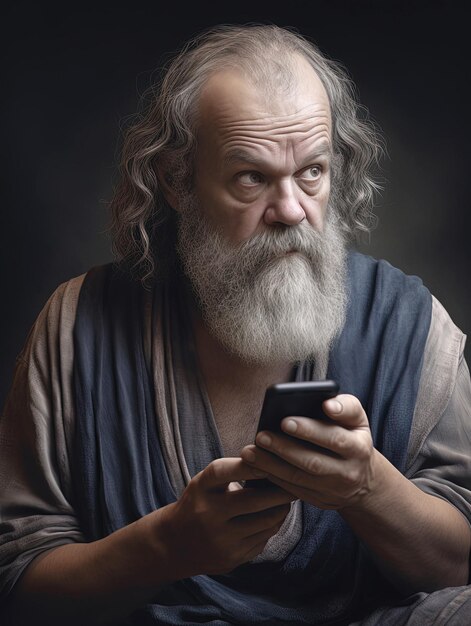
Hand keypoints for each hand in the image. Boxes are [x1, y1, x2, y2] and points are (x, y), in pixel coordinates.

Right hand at [156, 457, 294, 578]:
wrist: (175, 544)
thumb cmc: (199, 502)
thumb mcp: (206, 483)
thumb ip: (233, 473)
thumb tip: (273, 465)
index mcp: (200, 489)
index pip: (224, 471)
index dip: (250, 466)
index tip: (271, 460)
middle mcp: (208, 514)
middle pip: (254, 501)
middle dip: (280, 491)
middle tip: (295, 481)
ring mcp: (220, 539)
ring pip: (265, 522)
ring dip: (282, 508)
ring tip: (289, 498)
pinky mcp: (231, 558)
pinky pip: (263, 539)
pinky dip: (274, 525)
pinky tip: (276, 516)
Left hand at [240, 394, 375, 509]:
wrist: (364, 479)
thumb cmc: (352, 437)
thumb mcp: (358, 420)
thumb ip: (345, 406)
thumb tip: (328, 404)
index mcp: (358, 448)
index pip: (334, 438)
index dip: (310, 430)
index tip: (285, 421)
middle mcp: (348, 473)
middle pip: (313, 462)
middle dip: (284, 449)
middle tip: (261, 436)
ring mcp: (332, 490)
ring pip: (298, 478)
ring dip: (271, 465)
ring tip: (250, 451)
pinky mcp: (319, 501)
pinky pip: (292, 490)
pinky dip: (272, 477)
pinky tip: (256, 465)